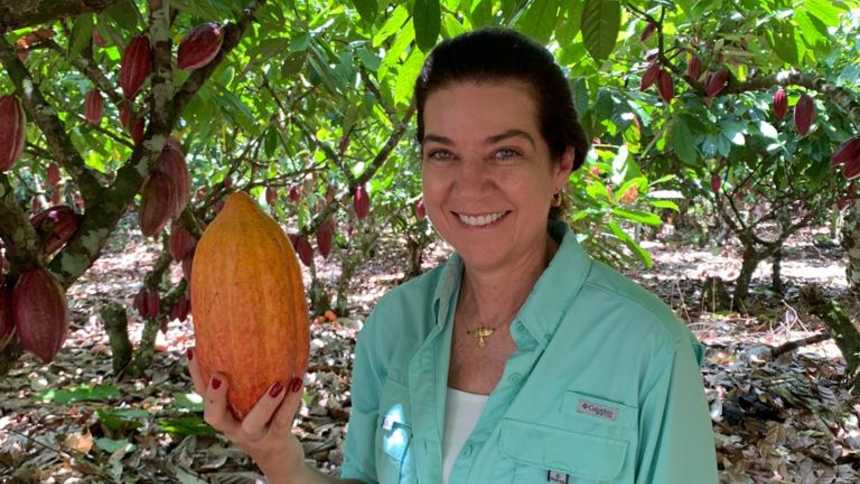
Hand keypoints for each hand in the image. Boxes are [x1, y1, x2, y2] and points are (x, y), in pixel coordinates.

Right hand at [186, 347, 305, 476]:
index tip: (193, 349)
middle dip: (214, 397)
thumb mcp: (248, 400)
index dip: (195, 375)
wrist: (279, 456)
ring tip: (277, 383)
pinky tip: (297, 382)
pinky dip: (291, 402)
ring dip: (265, 403)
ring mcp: (253, 435)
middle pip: (214, 416)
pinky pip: (283, 420)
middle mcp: (233, 426)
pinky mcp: (276, 438)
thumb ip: (246, 378)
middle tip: (219, 375)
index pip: (202, 395)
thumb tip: (251, 336)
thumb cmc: (263, 418)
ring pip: (253, 422)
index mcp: (223, 414)